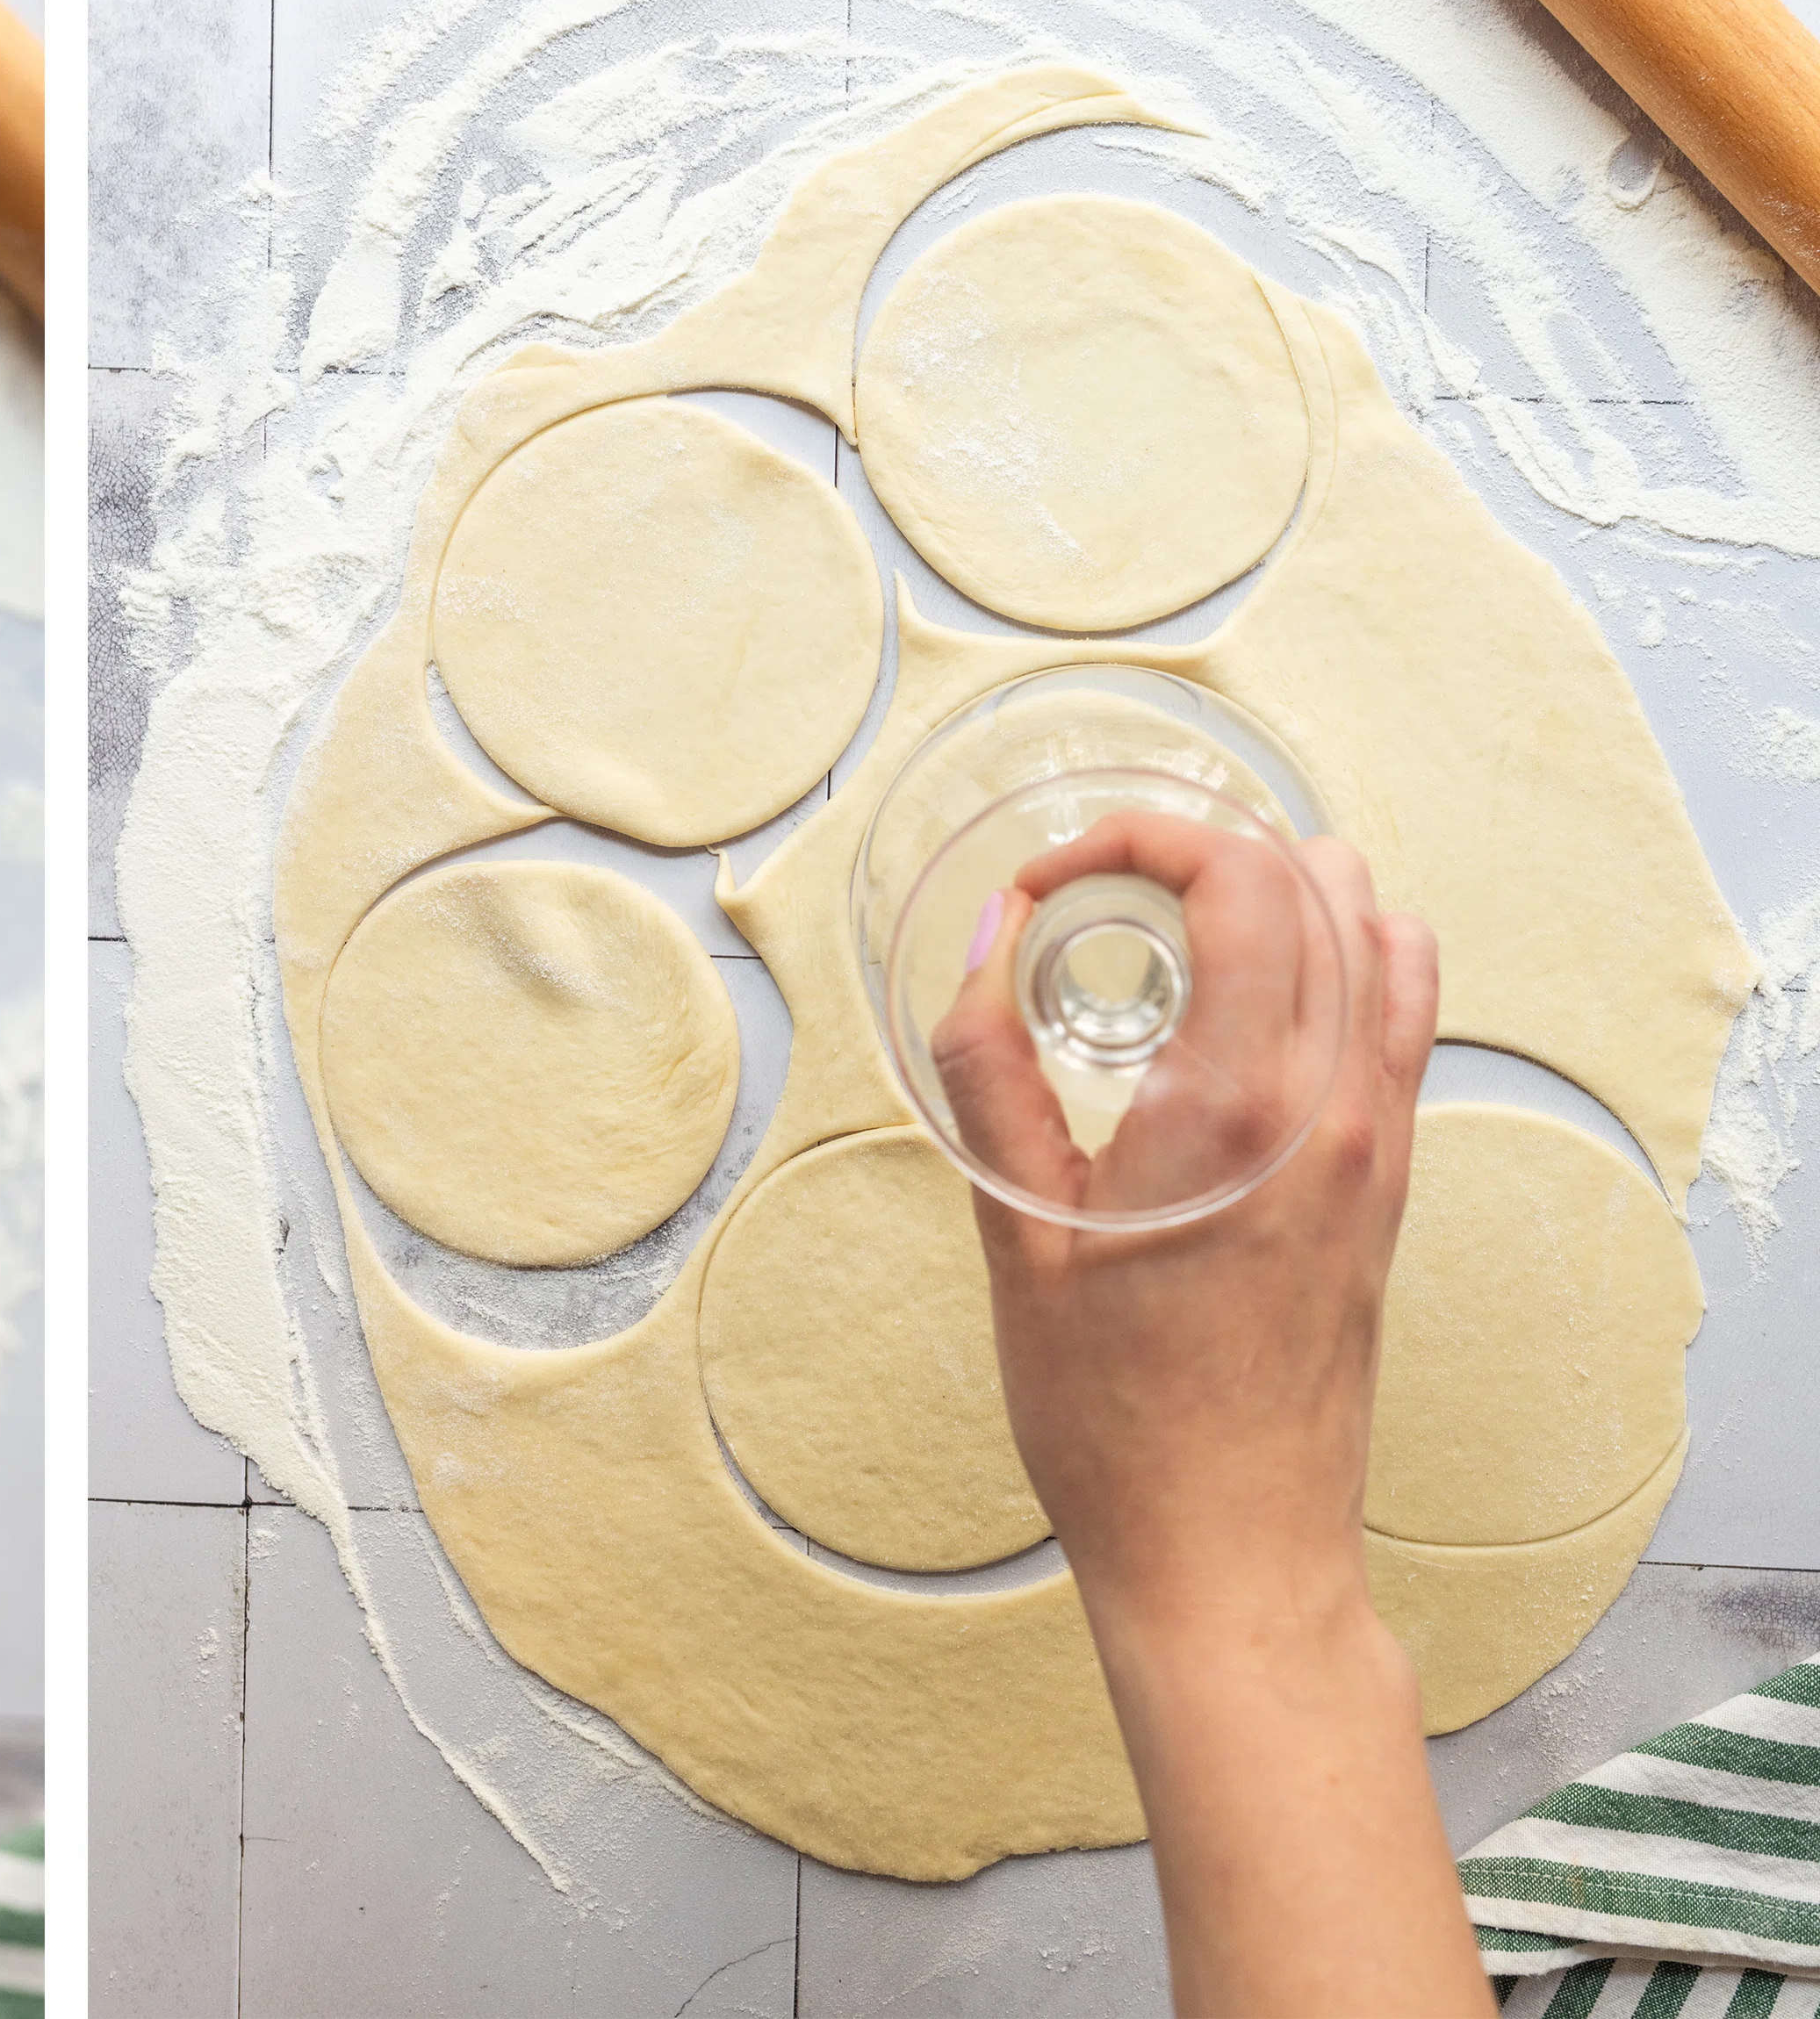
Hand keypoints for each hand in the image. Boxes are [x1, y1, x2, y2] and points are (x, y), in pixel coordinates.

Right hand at [935, 815, 1482, 2018]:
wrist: (1231, 1550)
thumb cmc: (1115, 1419)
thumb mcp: (1016, 1232)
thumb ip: (994, 1067)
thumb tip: (988, 944)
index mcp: (1240, 1105)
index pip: (1243, 875)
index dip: (1139, 838)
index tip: (1049, 882)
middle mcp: (1336, 1103)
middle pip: (1317, 879)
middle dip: (1196, 849)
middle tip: (1093, 896)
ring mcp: (1381, 1140)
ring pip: (1381, 931)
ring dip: (1281, 892)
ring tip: (1172, 931)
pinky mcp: (1391, 1181)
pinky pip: (1401, 1012)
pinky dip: (1337, 956)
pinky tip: (1248, 998)